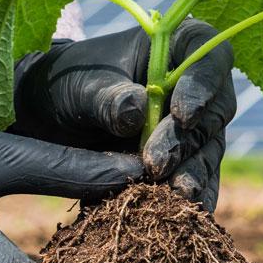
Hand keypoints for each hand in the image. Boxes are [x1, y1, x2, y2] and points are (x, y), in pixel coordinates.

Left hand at [10, 19, 235, 211]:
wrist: (48, 117)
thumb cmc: (65, 84)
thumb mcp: (78, 85)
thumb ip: (106, 96)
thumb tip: (135, 111)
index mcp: (176, 46)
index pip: (210, 56)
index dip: (205, 84)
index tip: (182, 114)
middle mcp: (194, 85)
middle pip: (214, 110)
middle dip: (187, 140)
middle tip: (156, 163)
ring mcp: (194, 125)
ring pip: (209, 148)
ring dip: (193, 173)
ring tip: (174, 196)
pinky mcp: (186, 160)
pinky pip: (199, 179)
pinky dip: (194, 198)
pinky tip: (186, 216)